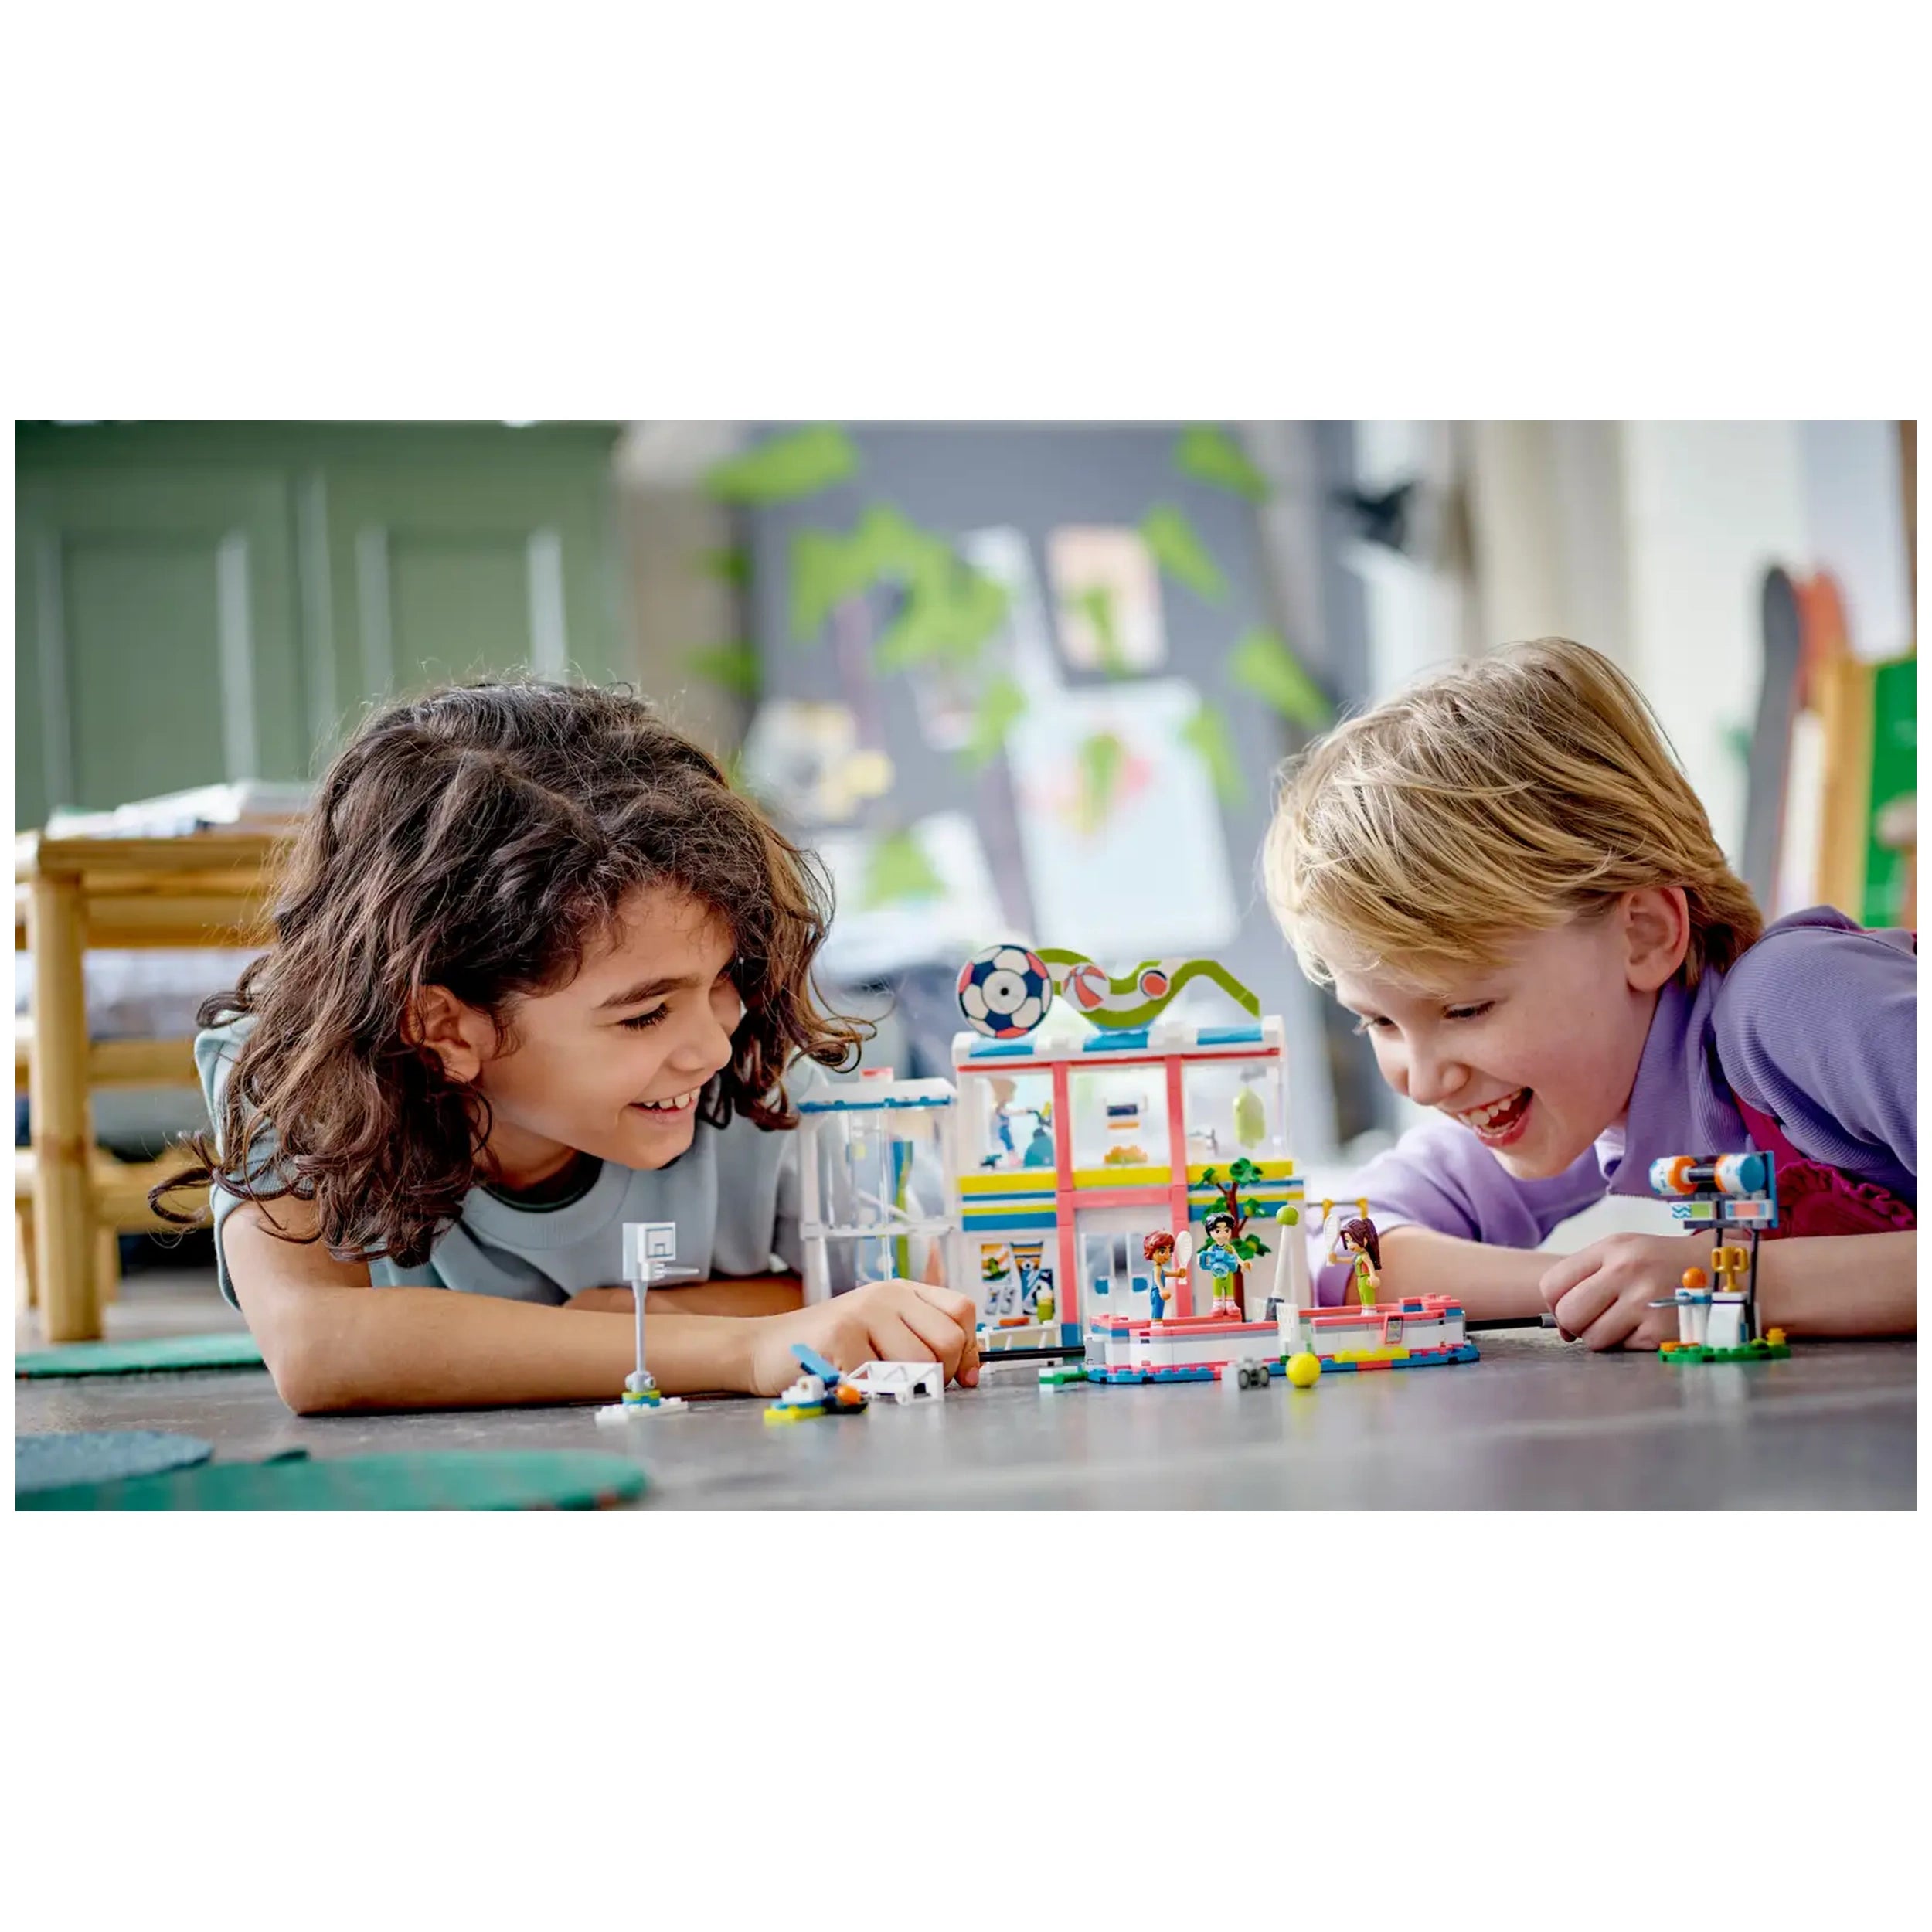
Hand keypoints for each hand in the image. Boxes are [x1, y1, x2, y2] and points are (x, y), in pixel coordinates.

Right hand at [748, 1279, 980, 1396]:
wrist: (763, 1348)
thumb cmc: (827, 1348)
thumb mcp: (879, 1330)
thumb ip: (921, 1340)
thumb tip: (969, 1373)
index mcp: (902, 1290)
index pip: (961, 1310)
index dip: (969, 1349)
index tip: (962, 1377)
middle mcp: (886, 1295)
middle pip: (948, 1340)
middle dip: (943, 1374)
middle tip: (915, 1386)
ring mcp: (863, 1313)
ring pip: (920, 1362)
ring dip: (906, 1386)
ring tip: (879, 1384)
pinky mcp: (840, 1336)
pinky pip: (881, 1378)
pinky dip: (872, 1393)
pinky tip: (850, 1383)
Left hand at [1538, 1233, 1699, 1350]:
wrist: (1731, 1275)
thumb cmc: (1669, 1265)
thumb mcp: (1628, 1251)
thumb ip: (1589, 1277)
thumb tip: (1562, 1325)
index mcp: (1613, 1248)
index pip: (1552, 1284)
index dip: (1555, 1304)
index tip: (1569, 1310)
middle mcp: (1626, 1271)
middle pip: (1568, 1314)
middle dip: (1574, 1325)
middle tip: (1595, 1322)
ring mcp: (1646, 1302)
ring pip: (1592, 1338)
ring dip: (1604, 1338)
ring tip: (1627, 1323)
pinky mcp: (1663, 1331)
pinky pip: (1623, 1349)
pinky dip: (1630, 1344)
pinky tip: (1650, 1327)